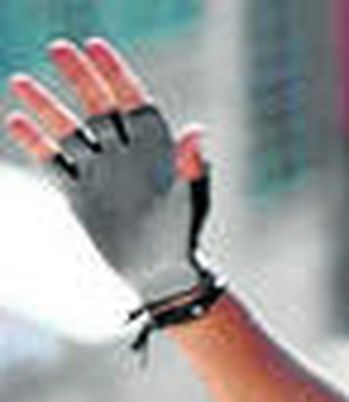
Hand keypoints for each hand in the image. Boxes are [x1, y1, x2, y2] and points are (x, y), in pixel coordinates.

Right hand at [6, 39, 216, 306]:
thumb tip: (196, 132)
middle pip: (98, 107)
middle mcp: (124, 153)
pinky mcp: (79, 193)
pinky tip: (18, 121)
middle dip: (80, 78)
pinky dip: (36, 143)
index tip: (95, 46)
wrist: (160, 272)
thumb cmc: (184, 233)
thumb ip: (191, 165)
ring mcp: (100, 171)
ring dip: (46, 107)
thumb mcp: (191, 198)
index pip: (132, 100)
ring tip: (21, 80)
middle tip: (58, 48)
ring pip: (68, 131)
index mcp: (154, 148)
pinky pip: (53, 162)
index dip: (115, 73)